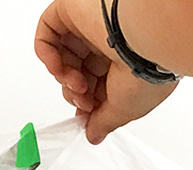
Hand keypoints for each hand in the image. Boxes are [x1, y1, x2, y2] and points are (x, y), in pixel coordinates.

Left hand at [36, 0, 177, 143]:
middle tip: (85, 101)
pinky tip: (60, 69)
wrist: (145, 39)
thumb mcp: (125, 109)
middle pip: (76, 72)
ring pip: (61, 56)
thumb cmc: (146, 70)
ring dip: (63, 78)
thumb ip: (104, 122)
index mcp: (124, 63)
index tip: (87, 115)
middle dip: (75, 94)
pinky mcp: (71, 12)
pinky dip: (46, 56)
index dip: (87, 102)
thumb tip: (93, 135)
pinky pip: (47, 35)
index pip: (96, 84)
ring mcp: (87, 27)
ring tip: (77, 84)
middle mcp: (107, 44)